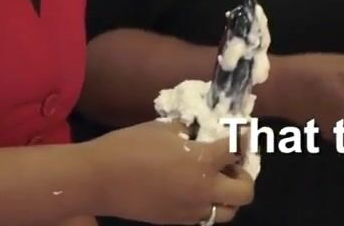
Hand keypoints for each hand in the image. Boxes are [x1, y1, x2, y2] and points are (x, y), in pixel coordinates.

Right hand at [85, 120, 253, 223]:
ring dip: (228, 196)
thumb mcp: (163, 128)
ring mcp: (190, 210)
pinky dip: (208, 206)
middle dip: (245, 175)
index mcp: (202, 161)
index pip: (237, 148)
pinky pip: (204, 219)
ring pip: (228, 212)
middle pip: (245, 191)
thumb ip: (188, 130)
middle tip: (232, 164)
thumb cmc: (129, 146)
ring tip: (215, 181)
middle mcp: (203, 189)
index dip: (244, 137)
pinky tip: (196, 192)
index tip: (243, 132)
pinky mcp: (175, 221)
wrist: (98, 179)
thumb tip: (199, 132)